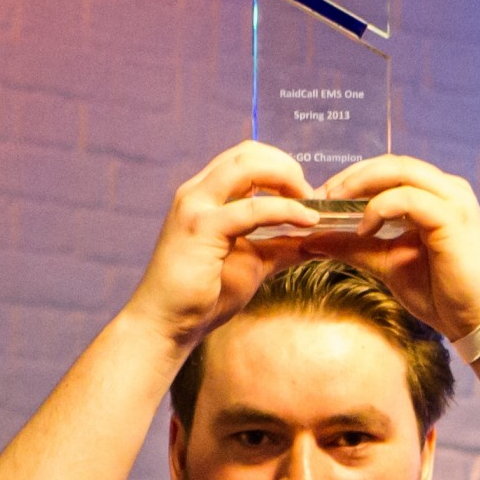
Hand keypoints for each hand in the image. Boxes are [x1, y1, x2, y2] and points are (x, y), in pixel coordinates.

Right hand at [118, 142, 353, 348]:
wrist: (165, 326)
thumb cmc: (201, 297)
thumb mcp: (251, 263)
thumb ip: (279, 246)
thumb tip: (315, 238)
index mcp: (202, 196)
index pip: (243, 159)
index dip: (278, 165)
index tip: (301, 192)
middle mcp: (195, 193)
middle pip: (247, 153)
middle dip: (286, 166)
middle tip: (308, 194)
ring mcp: (196, 207)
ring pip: (248, 167)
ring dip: (287, 178)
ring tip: (308, 204)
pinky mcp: (202, 228)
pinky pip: (254, 208)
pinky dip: (286, 211)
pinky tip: (306, 222)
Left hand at [316, 155, 479, 345]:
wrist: (478, 320)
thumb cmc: (440, 293)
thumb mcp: (386, 264)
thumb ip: (353, 247)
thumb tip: (312, 238)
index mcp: (434, 195)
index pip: (388, 170)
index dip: (352, 178)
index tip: (320, 198)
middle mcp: (446, 189)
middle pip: (390, 164)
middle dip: (350, 177)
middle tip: (319, 197)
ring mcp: (452, 199)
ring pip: (399, 171)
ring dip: (360, 185)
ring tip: (334, 206)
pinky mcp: (452, 217)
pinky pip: (408, 198)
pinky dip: (380, 208)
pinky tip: (364, 230)